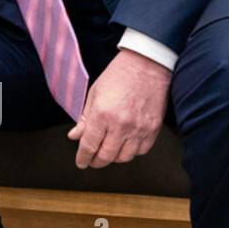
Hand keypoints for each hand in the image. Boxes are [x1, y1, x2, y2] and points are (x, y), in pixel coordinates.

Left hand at [66, 48, 169, 168]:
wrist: (146, 65)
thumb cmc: (118, 75)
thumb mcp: (94, 94)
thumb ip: (85, 118)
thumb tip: (75, 136)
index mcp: (102, 114)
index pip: (89, 145)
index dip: (83, 157)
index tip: (81, 162)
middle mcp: (121, 125)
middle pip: (106, 156)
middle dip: (96, 161)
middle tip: (92, 161)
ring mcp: (139, 128)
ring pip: (125, 157)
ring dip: (114, 158)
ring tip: (107, 152)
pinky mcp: (153, 129)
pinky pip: (141, 150)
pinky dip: (132, 152)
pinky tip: (125, 146)